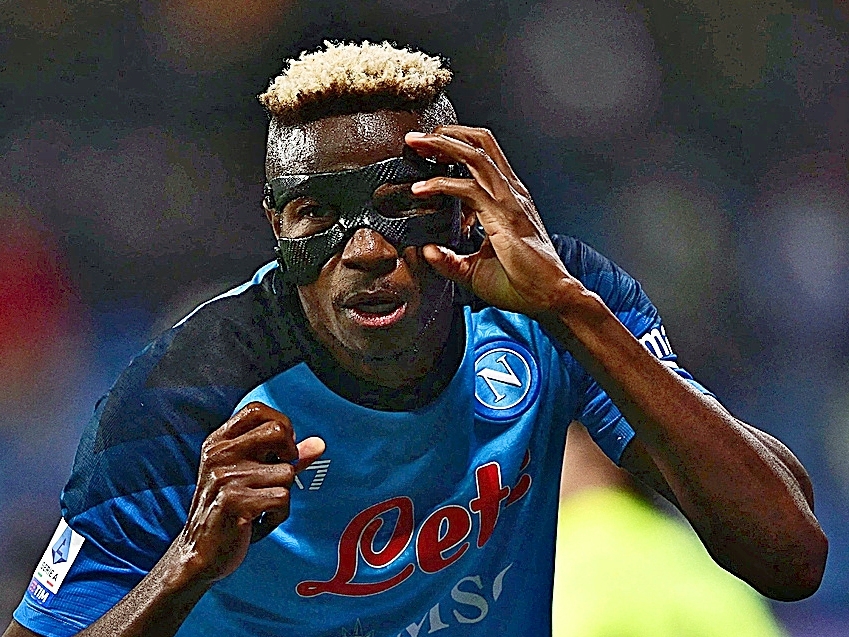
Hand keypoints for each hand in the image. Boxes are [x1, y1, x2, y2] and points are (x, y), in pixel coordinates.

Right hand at [170, 402, 324, 583]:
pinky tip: (261, 520)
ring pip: (286, 472)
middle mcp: (219, 454)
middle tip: (277, 476)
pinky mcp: (232, 502)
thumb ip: (285, 456)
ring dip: (283, 495)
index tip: (281, 449)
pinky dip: (279, 514)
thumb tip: (319, 444)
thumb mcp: (252, 476)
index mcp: (219, 442)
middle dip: (289, 454)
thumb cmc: (230, 511)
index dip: (280, 424)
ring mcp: (224, 477)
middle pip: (277, 430)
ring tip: (262, 507)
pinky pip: (282, 498)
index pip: (257, 410)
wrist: (200, 554)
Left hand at [405, 126, 575, 317]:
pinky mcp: (504, 217)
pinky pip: (468, 189)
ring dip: (442, 146)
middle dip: (446, 135)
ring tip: (417, 144)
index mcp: (508, 199)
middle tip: (416, 139)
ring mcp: (509, 201)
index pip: (483, 156)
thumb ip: (450, 260)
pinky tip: (421, 189)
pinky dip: (441, 184)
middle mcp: (511, 193)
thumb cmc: (522, 283)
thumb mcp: (475, 270)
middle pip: (480, 144)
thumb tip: (427, 251)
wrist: (550, 297)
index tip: (427, 152)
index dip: (455, 146)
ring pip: (475, 156)